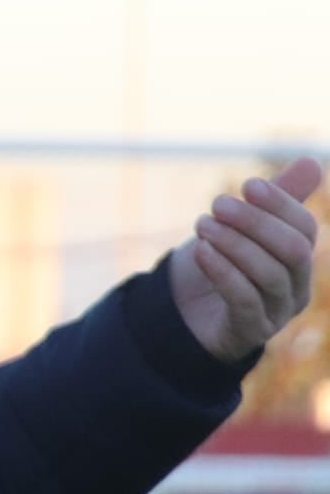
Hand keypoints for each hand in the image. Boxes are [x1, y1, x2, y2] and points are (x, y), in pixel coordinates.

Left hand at [167, 158, 322, 363]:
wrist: (182, 314)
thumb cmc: (218, 263)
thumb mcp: (240, 229)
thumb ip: (274, 201)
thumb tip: (311, 162)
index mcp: (299, 260)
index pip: (304, 228)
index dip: (280, 204)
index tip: (247, 185)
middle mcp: (296, 289)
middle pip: (294, 251)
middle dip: (256, 222)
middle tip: (218, 203)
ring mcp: (275, 313)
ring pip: (269, 274)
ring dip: (234, 243)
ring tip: (202, 224)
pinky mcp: (248, 332)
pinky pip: (244, 299)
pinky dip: (223, 271)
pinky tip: (201, 250)